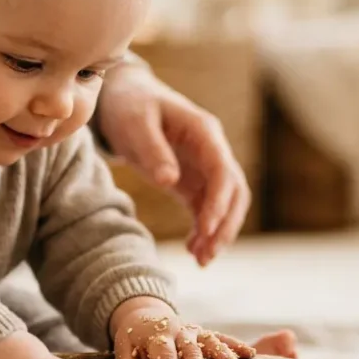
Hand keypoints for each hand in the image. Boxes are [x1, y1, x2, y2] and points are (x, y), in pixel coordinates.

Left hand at [98, 64, 249, 265]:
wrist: (124, 98)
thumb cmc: (130, 105)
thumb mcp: (135, 123)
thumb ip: (153, 150)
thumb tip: (169, 180)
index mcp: (204, 132)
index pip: (224, 171)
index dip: (219, 202)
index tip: (206, 228)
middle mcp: (212, 150)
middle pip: (234, 191)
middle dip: (225, 224)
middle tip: (208, 254)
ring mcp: (204, 167)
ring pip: (225, 204)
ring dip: (218, 232)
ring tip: (201, 260)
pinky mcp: (192, 181)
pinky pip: (206, 209)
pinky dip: (203, 230)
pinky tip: (193, 250)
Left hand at [109, 297, 254, 358]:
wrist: (144, 315)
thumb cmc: (134, 339)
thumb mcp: (123, 351)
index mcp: (158, 336)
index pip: (164, 356)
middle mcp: (180, 332)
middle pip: (191, 353)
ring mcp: (195, 331)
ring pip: (213, 343)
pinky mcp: (205, 333)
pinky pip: (223, 337)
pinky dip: (237, 345)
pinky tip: (251, 355)